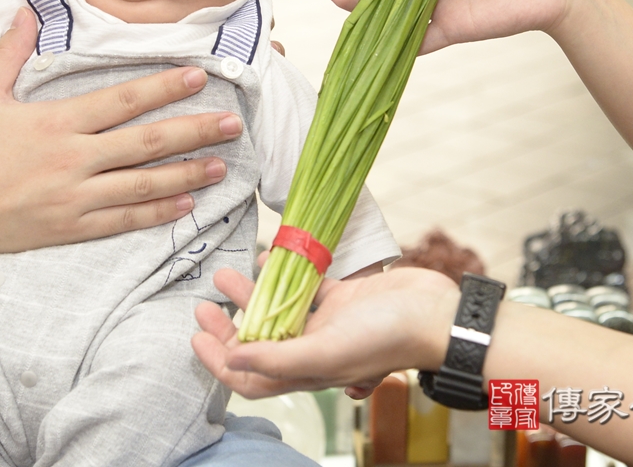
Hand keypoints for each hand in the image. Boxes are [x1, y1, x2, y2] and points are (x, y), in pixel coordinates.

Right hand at [0, 7, 242, 261]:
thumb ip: (9, 52)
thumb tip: (25, 9)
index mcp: (56, 122)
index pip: (122, 100)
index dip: (163, 87)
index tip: (197, 75)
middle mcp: (72, 159)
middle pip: (145, 142)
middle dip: (193, 131)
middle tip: (232, 123)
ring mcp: (75, 197)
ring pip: (143, 184)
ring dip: (186, 174)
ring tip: (221, 164)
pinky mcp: (72, 228)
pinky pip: (123, 220)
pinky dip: (157, 213)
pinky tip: (186, 205)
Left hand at [192, 266, 459, 398]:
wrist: (436, 312)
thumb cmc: (386, 336)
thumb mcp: (327, 350)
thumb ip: (278, 357)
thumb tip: (231, 358)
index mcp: (306, 370)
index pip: (250, 377)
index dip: (220, 363)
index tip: (196, 338)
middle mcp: (312, 349)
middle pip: (257, 342)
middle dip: (226, 327)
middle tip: (202, 305)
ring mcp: (327, 323)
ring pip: (276, 311)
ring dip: (249, 295)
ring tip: (225, 274)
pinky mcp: (342, 297)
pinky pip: (304, 286)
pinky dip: (283, 273)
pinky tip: (268, 256)